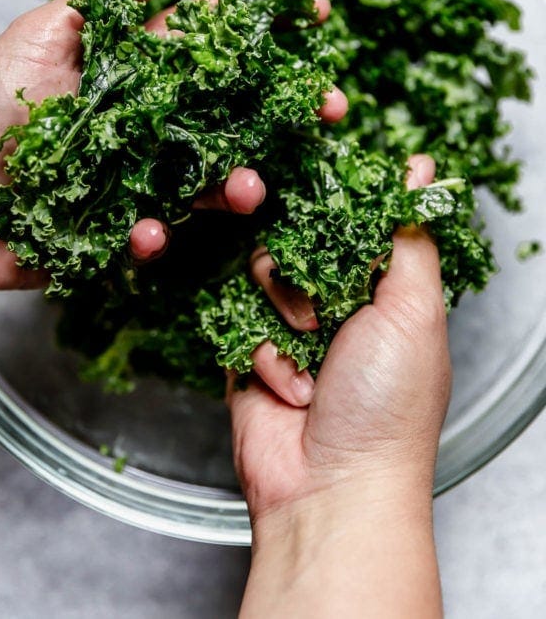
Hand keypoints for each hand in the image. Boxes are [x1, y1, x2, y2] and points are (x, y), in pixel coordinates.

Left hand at [0, 0, 345, 299]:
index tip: (316, 18)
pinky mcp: (125, 228)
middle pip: (235, 114)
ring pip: (212, 179)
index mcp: (139, 71)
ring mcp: (142, 177)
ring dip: (240, 185)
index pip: (215, 44)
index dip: (267, 30)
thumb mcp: (45, 32)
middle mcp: (152, 123)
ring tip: (249, 189)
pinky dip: (158, 234)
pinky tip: (145, 231)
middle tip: (330, 108)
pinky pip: (160, 232)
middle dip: (288, 110)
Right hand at [230, 154, 449, 616]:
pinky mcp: (249, 352)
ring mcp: (289, 327)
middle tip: (318, 297)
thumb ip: (407, 235)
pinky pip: (238, 318)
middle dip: (302, 265)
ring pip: (261, 270)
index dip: (335, 201)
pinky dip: (264, 352)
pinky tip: (291, 389)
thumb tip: (420, 169)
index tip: (315, 186)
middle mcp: (336, 302)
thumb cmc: (387, 405)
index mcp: (383, 288)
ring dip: (284, 308)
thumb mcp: (413, 308)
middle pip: (298, 237)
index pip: (353, 218)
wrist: (331, 489)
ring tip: (308, 349)